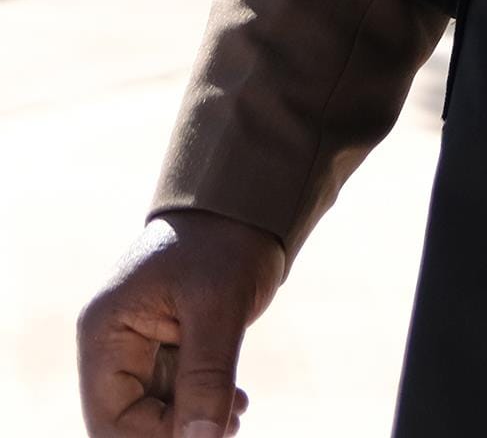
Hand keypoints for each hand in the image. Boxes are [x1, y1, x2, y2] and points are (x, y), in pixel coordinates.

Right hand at [77, 212, 283, 436]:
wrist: (249, 204)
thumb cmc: (226, 243)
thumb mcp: (219, 308)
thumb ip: (207, 378)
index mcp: (106, 332)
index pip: (112, 418)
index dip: (157, 437)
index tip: (208, 433)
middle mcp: (113, 345)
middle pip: (129, 422)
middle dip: (175, 433)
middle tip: (228, 430)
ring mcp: (138, 349)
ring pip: (154, 414)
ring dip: (194, 423)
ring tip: (238, 415)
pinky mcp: (165, 349)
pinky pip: (174, 397)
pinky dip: (203, 406)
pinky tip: (238, 404)